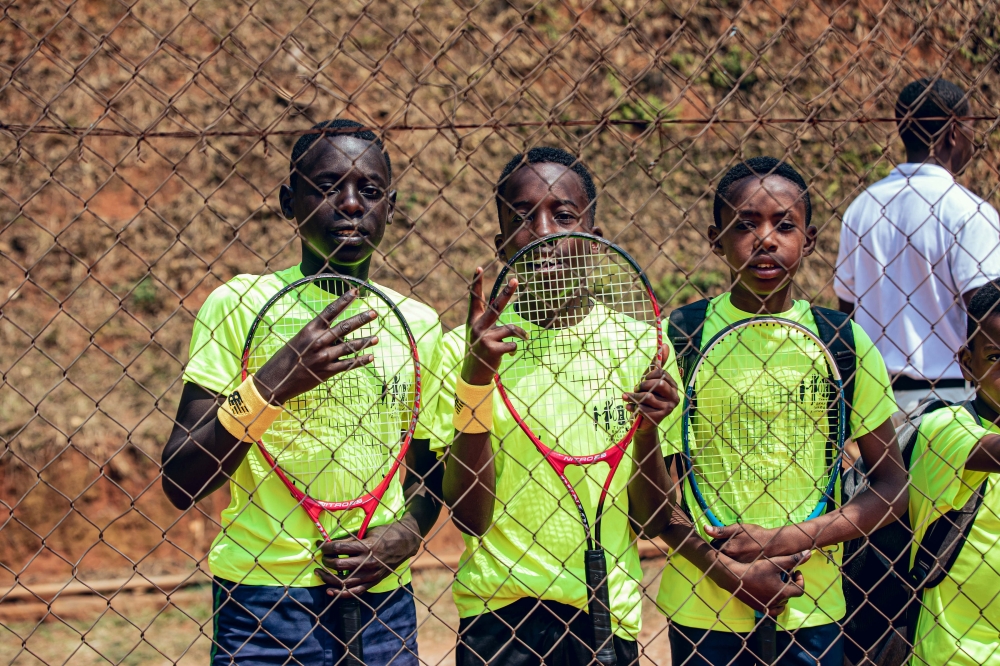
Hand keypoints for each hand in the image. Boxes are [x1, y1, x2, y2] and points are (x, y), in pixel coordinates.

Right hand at [254, 289, 377, 404]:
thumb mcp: (300, 340)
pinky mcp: (327, 372)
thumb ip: (319, 335)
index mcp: (310, 330)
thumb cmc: (287, 358)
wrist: (276, 380)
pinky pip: (348, 365)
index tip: (356, 291)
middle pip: (344, 327)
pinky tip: (370, 357)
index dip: (344, 300)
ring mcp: (323, 357)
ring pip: (349, 347)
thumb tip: (339, 333)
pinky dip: (360, 361)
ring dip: (365, 341)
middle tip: (374, 313)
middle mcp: (318, 341)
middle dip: (361, 319)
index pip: (330, 311)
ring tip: (376, 338)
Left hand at [314, 522, 421, 596]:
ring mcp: (371, 574)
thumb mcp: (369, 532)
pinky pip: (355, 592)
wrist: (405, 542)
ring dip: (328, 578)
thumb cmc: (386, 533)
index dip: (327, 547)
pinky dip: (340, 593)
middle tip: (321, 558)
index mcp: (367, 547)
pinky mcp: (373, 582)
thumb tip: (331, 543)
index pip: (340, 548)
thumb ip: (351, 539)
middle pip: (339, 564)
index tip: (320, 546)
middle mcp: (368, 562)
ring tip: (320, 573)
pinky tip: (329, 591)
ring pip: (344, 581)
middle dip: (326, 561)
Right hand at [461, 267, 525, 385]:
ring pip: (511, 329)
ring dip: (521, 334)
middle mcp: (478, 326)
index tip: (479, 268)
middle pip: (495, 306)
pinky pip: (513, 344)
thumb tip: (501, 307)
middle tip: (515, 280)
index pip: (475, 298)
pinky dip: (515, 349)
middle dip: (507, 292)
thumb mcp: (479, 333)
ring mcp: (485, 337)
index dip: (477, 283)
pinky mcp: (492, 349)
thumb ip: (488, 321)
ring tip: (524, 338)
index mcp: (474, 320)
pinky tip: (509, 354)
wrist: (473, 374)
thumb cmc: (479, 350)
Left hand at [627, 343, 679, 433]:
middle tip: (636, 389)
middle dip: (643, 386)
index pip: (661, 373)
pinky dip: (633, 407)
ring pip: (647, 397)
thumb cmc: (647, 397)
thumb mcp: (650, 379)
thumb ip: (657, 364)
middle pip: (658, 384)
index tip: (643, 381)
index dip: (648, 376)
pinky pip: (643, 409)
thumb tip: (665, 345)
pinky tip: (630, 408)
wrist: (643, 421)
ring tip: (628, 398)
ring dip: (634, 397)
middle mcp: (675, 397)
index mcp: (673, 385)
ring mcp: (668, 408)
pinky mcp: (659, 418)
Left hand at [706, 523, 806, 562]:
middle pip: (718, 556)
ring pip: (726, 563)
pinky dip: (734, 565)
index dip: (717, 541)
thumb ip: (721, 530)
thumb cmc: (756, 535)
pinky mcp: (744, 572)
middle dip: (721, 551)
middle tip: (731, 546)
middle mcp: (731, 561)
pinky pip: (734, 569)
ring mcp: (738, 568)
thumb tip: (705, 528)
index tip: (724, 539)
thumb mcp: (738, 528)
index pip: (712, 546)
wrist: (775, 545)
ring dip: (727, 558)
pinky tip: (740, 559)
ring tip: (737, 552)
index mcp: (727, 549)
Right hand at [714, 550, 810, 615]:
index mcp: (783, 592)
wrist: (733, 577)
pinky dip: (774, 603)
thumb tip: (809, 553)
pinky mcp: (758, 608)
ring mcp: (767, 607)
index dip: (800, 580)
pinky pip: (772, 610)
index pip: (799, 590)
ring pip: (782, 604)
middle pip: (790, 596)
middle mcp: (776, 602)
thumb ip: (793, 559)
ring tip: (777, 584)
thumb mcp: (775, 562)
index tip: (795, 571)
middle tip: (784, 574)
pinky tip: (770, 594)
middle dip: (790, 585)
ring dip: (783, 594)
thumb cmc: (754, 569)